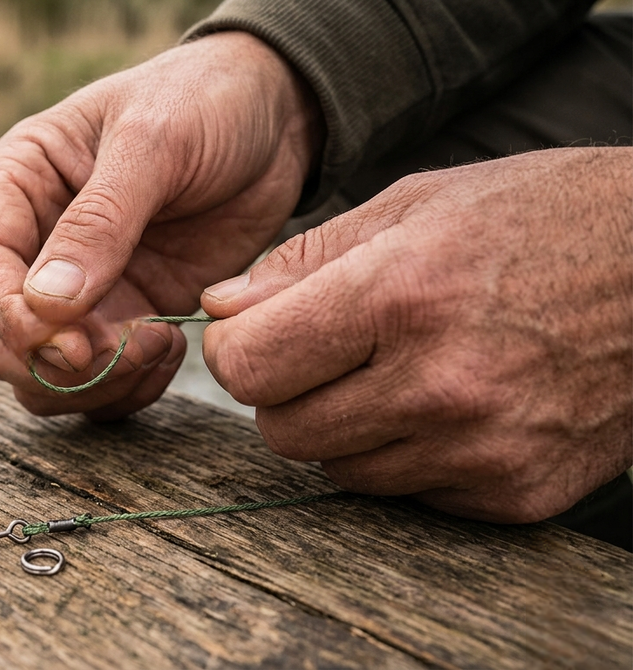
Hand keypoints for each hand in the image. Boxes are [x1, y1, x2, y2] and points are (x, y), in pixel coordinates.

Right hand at [0, 32, 322, 418]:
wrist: (275, 118)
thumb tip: (47, 301)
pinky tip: (172, 350)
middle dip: (47, 361)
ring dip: (92, 384)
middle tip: (115, 352)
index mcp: (21, 183)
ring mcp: (83, 290)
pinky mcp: (128, 319)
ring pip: (42, 372)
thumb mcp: (153, 141)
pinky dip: (128, 389)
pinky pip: (101, 384)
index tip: (61, 340)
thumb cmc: (203, 102)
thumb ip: (100, 220)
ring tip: (159, 343)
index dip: (8, 313)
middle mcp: (39, 244)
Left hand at [201, 147, 632, 522]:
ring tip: (398, 371)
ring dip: (345, 427)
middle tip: (330, 353)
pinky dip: (409, 456)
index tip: (253, 336)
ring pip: (338, 470)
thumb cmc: (538, 221)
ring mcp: (482, 448)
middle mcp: (439, 384)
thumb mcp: (415, 205)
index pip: (250, 367)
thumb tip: (220, 309)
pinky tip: (451, 404)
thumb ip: (303, 261)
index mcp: (400, 296)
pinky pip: (409, 493)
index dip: (235, 351)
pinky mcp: (515, 493)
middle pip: (282, 431)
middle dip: (286, 393)